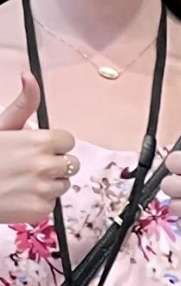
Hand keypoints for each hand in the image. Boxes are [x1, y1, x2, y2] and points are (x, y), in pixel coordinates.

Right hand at [0, 73, 78, 224]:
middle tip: (29, 167)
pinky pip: (51, 203)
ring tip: (22, 181)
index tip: (39, 149)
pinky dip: (38, 202)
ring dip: (48, 184)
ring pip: (62, 184)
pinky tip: (19, 196)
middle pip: (70, 163)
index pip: (68, 141)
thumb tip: (29, 75)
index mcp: (40, 141)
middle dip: (54, 164)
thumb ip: (24, 103)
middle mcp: (47, 165)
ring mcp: (45, 189)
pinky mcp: (41, 210)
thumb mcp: (2, 125)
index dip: (54, 145)